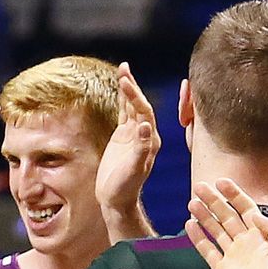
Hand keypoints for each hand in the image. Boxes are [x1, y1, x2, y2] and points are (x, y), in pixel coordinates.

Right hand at [95, 63, 159, 216]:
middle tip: (124, 68)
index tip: (125, 83)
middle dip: (132, 86)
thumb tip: (143, 126)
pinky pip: (124, 113)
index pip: (145, 112)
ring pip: (132, 106)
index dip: (135, 97)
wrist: (116, 200)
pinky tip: (120, 86)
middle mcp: (145, 134)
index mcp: (151, 140)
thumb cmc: (125, 188)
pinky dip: (122, 99)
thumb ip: (140, 148)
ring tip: (123, 69)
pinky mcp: (123, 137)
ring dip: (128, 88)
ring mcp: (135, 134)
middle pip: (140, 104)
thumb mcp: (133, 170)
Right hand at [186, 179, 267, 268]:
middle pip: (227, 216)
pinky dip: (198, 237)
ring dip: (204, 216)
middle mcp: (245, 243)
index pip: (246, 209)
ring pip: (215, 229)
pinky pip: (207, 249)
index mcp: (261, 237)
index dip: (234, 195)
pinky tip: (189, 225)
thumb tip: (254, 214)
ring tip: (192, 203)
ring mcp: (232, 255)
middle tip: (200, 187)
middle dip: (214, 201)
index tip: (221, 182)